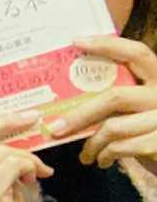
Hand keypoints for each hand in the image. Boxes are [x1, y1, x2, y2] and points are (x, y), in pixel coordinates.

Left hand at [41, 35, 156, 167]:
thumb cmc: (146, 132)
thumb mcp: (135, 109)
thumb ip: (114, 98)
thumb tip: (64, 97)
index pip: (137, 53)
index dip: (108, 45)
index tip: (76, 41)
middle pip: (114, 97)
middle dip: (79, 114)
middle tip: (54, 128)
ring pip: (113, 127)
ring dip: (91, 144)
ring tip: (85, 154)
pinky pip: (120, 147)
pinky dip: (104, 156)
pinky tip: (102, 160)